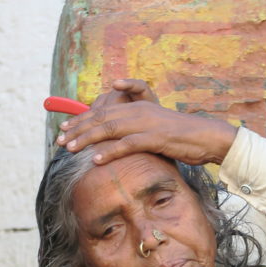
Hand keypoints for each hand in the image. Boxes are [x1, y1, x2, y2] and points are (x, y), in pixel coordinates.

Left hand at [56, 94, 237, 166]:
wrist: (205, 137)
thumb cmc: (180, 137)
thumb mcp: (155, 128)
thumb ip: (135, 130)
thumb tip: (118, 140)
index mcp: (136, 107)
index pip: (102, 110)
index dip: (81, 119)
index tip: (64, 128)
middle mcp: (137, 112)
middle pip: (100, 118)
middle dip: (77, 129)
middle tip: (59, 139)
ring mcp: (145, 124)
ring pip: (108, 129)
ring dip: (86, 139)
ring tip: (69, 148)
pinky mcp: (154, 138)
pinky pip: (127, 144)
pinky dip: (110, 151)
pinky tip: (95, 159)